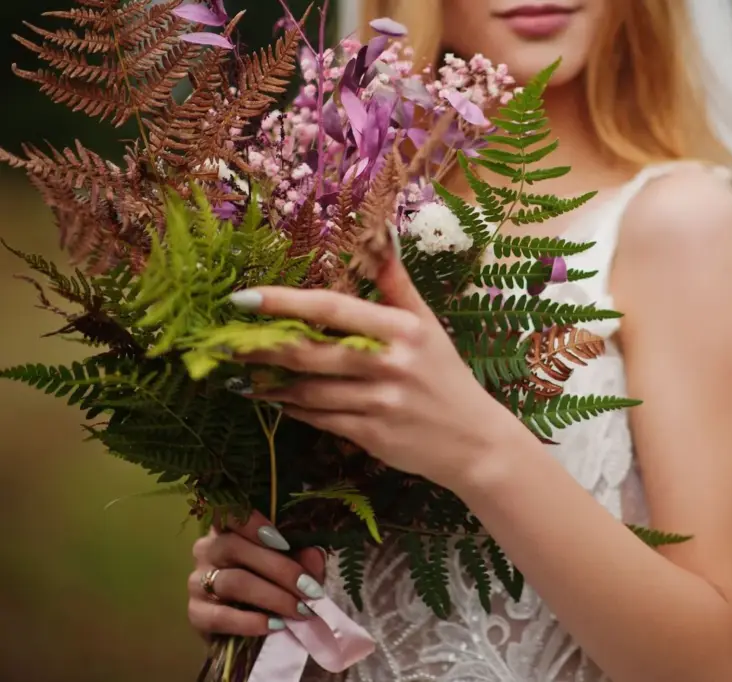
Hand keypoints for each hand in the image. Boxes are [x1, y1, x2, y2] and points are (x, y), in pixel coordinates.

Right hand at [187, 511, 326, 637]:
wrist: (249, 627)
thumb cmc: (273, 583)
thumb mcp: (292, 566)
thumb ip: (303, 558)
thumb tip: (314, 554)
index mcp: (229, 528)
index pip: (229, 513)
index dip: (253, 523)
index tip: (283, 541)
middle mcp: (208, 549)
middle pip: (236, 548)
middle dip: (280, 569)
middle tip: (309, 588)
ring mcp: (197, 581)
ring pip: (233, 582)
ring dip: (272, 596)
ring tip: (298, 609)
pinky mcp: (195, 613)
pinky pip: (220, 616)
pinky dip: (249, 621)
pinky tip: (273, 625)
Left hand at [231, 257, 526, 489]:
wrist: (474, 440)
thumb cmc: (445, 374)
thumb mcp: (427, 324)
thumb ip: (396, 282)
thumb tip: (382, 232)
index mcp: (402, 329)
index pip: (332, 309)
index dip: (284, 302)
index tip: (242, 298)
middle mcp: (389, 363)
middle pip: (310, 353)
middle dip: (261, 348)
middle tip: (222, 343)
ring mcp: (380, 402)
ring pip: (308, 391)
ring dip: (270, 385)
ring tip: (241, 377)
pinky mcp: (373, 435)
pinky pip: (320, 420)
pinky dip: (294, 411)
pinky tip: (278, 402)